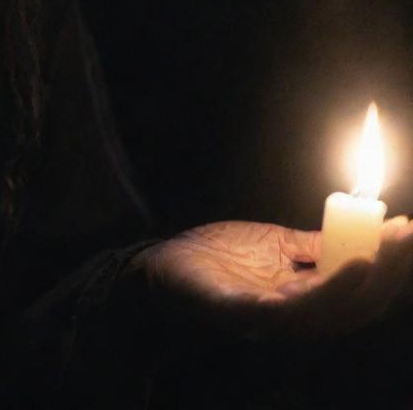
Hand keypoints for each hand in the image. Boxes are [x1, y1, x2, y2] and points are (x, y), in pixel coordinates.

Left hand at [138, 217, 412, 339]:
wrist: (160, 263)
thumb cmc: (216, 256)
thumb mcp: (274, 244)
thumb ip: (312, 246)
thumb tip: (356, 236)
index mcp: (304, 300)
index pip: (358, 292)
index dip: (387, 266)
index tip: (405, 229)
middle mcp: (294, 318)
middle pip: (354, 306)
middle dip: (386, 272)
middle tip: (404, 236)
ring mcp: (268, 320)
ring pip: (330, 313)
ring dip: (361, 283)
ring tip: (381, 254)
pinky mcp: (241, 313)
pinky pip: (290, 311)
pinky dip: (324, 293)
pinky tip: (346, 269)